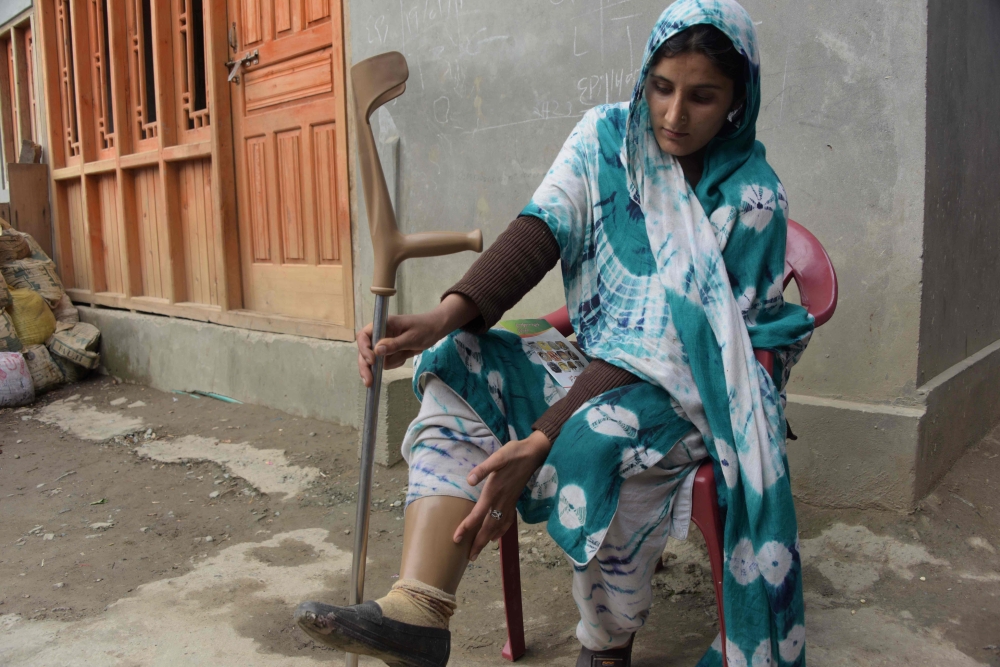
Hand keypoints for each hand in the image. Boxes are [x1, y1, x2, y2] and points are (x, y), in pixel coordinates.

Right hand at [357, 294, 478, 386]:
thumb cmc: (425, 328)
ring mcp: (384, 343)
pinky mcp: (390, 351)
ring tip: (405, 354)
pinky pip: (387, 362)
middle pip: (365, 352)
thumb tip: (376, 351)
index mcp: (383, 325)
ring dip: (390, 362)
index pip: (364, 336)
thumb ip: (394, 344)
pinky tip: (405, 355)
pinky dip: (396, 362)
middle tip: (369, 382)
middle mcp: (380, 334)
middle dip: (366, 367)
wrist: (436, 329)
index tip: (372, 361)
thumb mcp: (412, 337)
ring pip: (377, 360)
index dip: (364, 349)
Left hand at [453, 430, 552, 560]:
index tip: (456, 540)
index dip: (466, 528)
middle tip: (469, 558)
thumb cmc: (514, 454)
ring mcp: (509, 502)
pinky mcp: (514, 501)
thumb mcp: (497, 457)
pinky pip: (507, 521)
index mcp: (494, 492)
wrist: (534, 454)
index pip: (477, 515)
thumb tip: (469, 480)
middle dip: (477, 543)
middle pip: (488, 527)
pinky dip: (500, 532)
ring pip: (497, 527)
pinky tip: (495, 537)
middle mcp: (501, 501)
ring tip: (479, 551)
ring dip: (487, 540)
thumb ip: (483, 469)